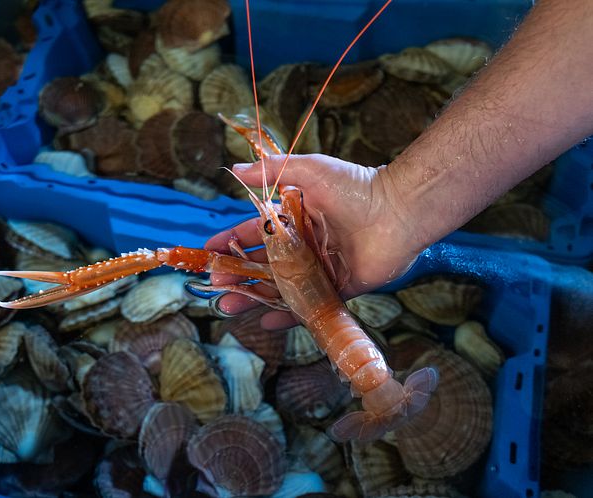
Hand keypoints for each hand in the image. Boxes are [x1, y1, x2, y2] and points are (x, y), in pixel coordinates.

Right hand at [205, 154, 422, 329]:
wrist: (398, 210)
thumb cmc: (355, 186)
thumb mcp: (310, 170)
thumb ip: (272, 171)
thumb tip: (234, 169)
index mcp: (296, 218)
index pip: (256, 233)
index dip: (232, 242)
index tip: (209, 253)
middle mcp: (305, 245)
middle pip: (263, 264)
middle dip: (237, 275)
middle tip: (215, 286)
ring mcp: (321, 268)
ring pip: (281, 287)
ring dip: (253, 297)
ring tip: (228, 307)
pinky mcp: (340, 288)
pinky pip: (310, 304)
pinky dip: (288, 315)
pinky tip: (266, 321)